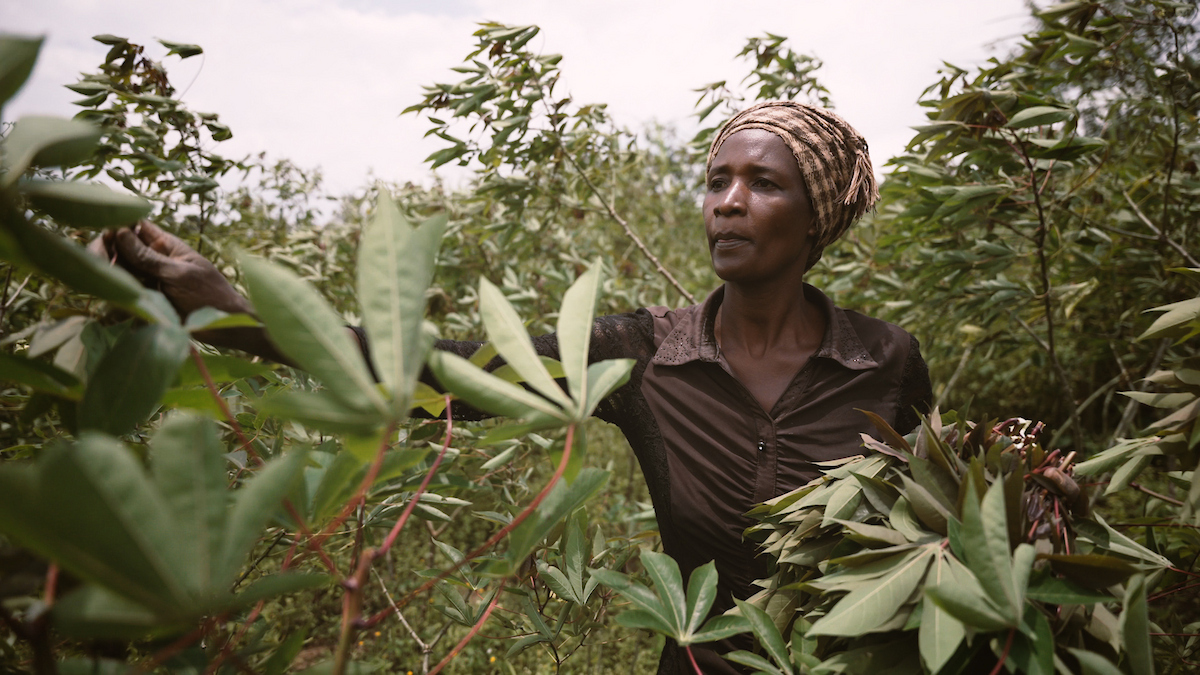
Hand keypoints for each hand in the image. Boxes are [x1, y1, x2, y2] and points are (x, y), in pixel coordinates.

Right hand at [103, 221, 253, 318]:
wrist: (223, 328)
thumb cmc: (209, 295)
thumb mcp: (178, 274)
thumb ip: (149, 258)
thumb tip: (120, 232)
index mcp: (165, 245)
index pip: (135, 226)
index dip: (118, 227)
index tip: (108, 236)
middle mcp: (152, 260)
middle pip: (119, 248)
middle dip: (106, 252)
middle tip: (102, 263)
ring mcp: (146, 281)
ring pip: (116, 271)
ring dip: (109, 275)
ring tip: (107, 283)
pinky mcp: (143, 300)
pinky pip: (122, 294)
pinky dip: (115, 297)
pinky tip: (110, 301)